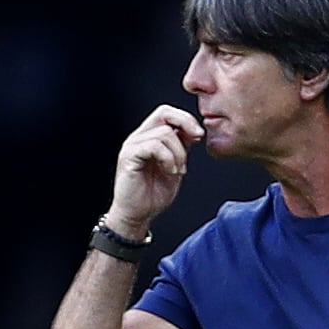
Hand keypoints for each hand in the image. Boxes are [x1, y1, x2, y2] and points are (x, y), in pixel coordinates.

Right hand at [108, 106, 203, 238]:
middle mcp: (139, 137)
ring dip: (178, 152)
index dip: (186, 119)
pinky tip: (171, 171)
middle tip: (196, 140)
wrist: (138, 215)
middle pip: (163, 113)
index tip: (199, 136)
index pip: (167, 113)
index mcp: (149, 137)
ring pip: (164, 133)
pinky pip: (153, 146)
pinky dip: (168, 158)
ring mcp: (133, 146)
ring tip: (178, 169)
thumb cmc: (153, 194)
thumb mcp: (176, 166)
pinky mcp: (129, 156)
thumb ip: (181, 148)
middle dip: (185, 124)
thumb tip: (194, 132)